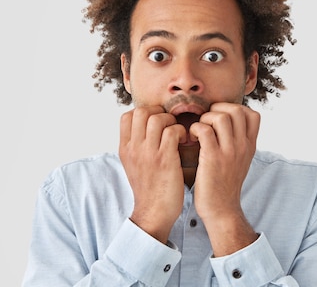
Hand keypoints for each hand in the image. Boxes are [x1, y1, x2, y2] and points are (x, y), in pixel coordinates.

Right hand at [119, 106, 186, 242]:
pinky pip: (173, 132)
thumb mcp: (134, 165)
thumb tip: (146, 128)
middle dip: (159, 112)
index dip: (145, 112)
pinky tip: (184, 142)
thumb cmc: (149, 188)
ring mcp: (149, 154)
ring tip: (177, 133)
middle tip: (169, 124)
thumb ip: (137, 146)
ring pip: (158, 119)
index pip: (127, 115)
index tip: (157, 122)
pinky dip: (181, 132)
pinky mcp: (165, 160)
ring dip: (172, 121)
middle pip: (141, 112)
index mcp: (125, 149)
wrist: (154, 212)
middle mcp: (134, 148)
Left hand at [190, 102, 259, 254]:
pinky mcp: (212, 158)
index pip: (253, 114)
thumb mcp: (241, 161)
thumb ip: (238, 143)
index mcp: (250, 145)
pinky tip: (192, 138)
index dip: (236, 109)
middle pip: (236, 110)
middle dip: (217, 109)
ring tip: (199, 130)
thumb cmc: (226, 185)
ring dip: (205, 118)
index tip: (221, 117)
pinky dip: (195, 129)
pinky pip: (204, 130)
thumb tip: (230, 125)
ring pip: (220, 117)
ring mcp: (229, 152)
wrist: (222, 209)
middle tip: (207, 120)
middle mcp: (243, 146)